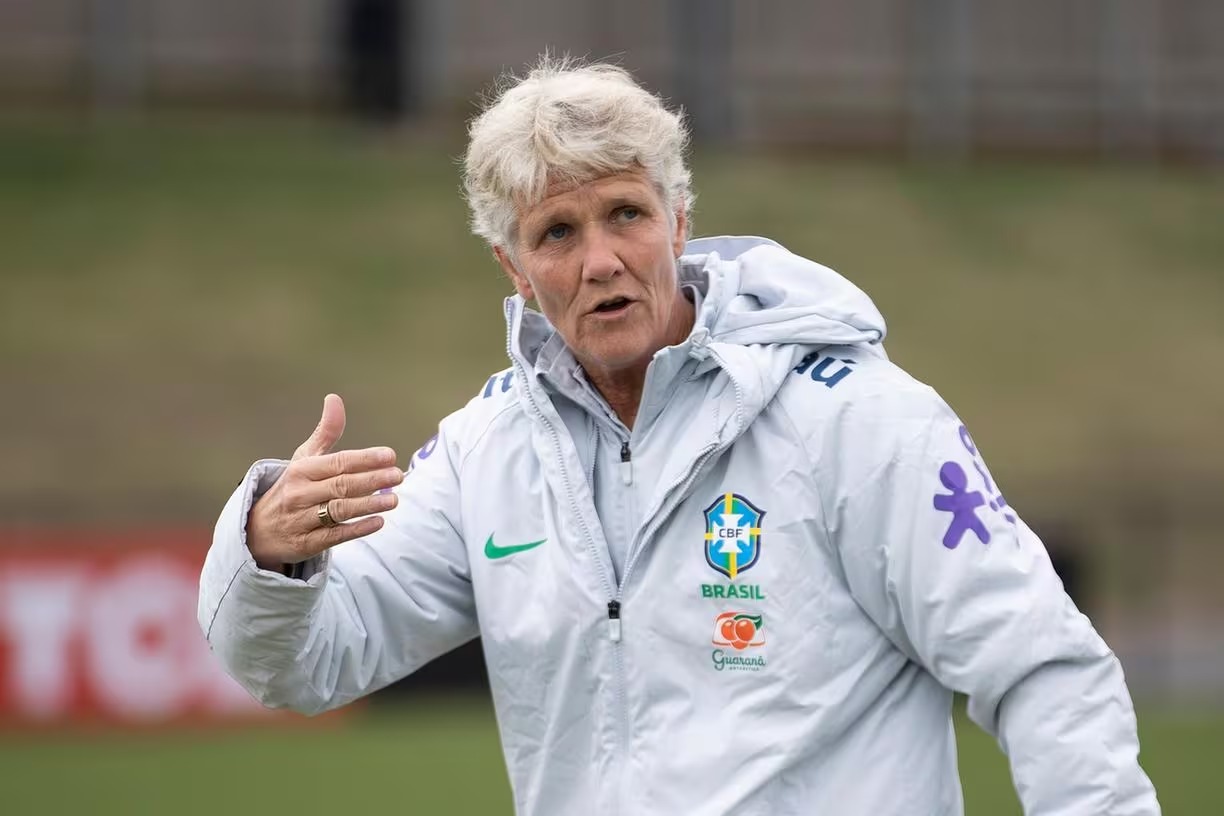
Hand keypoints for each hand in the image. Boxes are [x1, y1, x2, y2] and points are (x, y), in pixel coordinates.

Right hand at [246, 394, 403, 568]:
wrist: (257, 531)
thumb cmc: (290, 488)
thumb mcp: (304, 459)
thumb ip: (325, 432)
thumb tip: (334, 398)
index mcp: (302, 470)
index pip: (338, 462)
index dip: (365, 459)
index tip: (389, 455)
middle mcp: (300, 494)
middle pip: (341, 485)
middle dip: (372, 480)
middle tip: (398, 476)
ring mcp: (302, 520)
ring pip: (339, 510)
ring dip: (368, 504)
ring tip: (393, 499)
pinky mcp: (306, 544)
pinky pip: (335, 535)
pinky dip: (357, 529)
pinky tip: (378, 522)